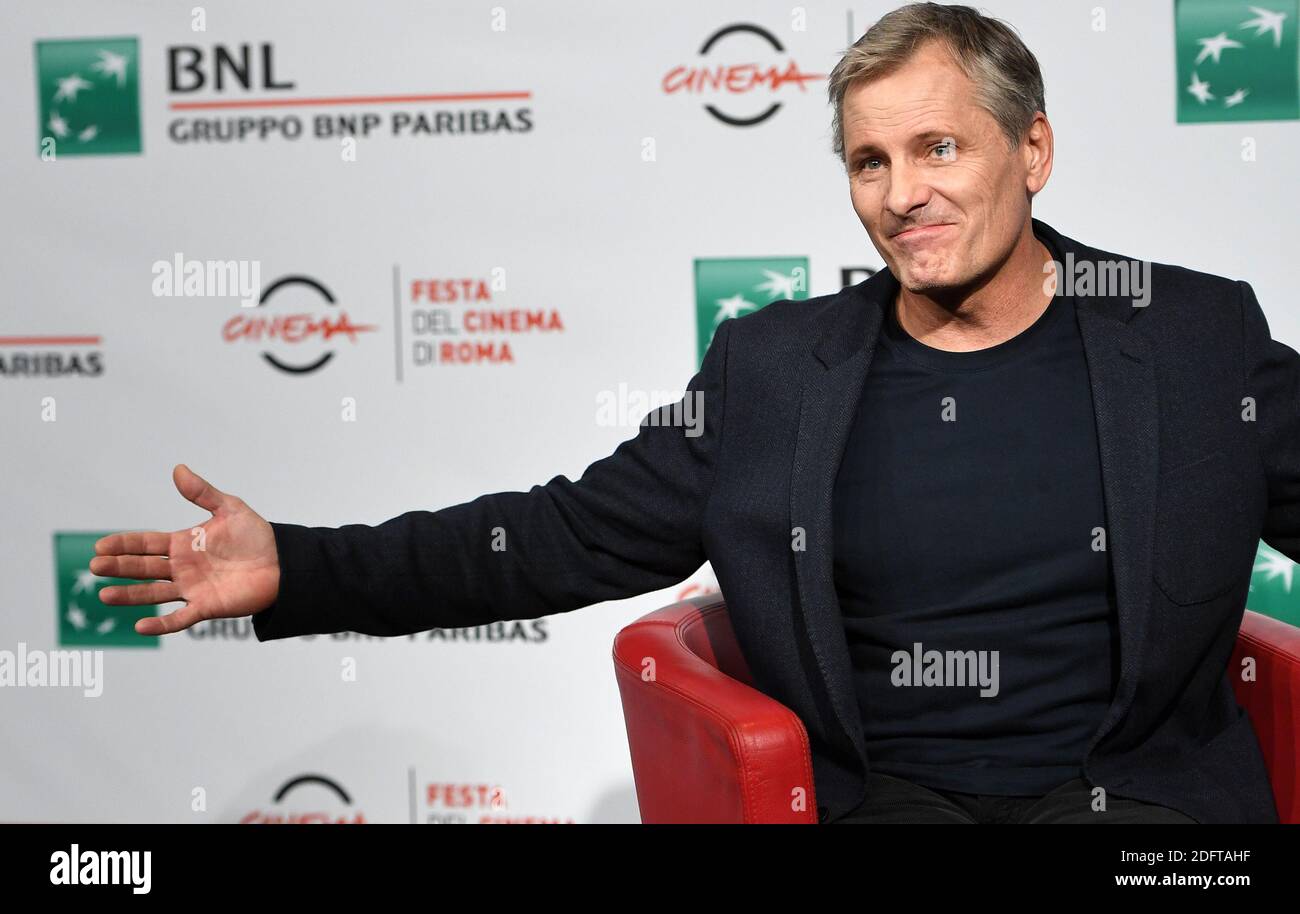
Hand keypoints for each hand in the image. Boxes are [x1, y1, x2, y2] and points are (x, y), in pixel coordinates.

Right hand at [92, 464, 280, 635]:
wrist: (283, 563)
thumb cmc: (256, 536)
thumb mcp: (229, 509)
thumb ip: (202, 493)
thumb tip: (178, 469)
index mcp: (183, 544)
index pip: (146, 543)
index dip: (124, 544)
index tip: (100, 545)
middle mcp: (181, 568)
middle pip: (143, 568)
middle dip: (119, 567)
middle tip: (95, 566)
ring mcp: (191, 589)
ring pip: (153, 593)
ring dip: (129, 595)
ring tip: (104, 594)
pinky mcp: (206, 607)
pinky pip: (179, 619)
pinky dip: (160, 624)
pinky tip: (140, 627)